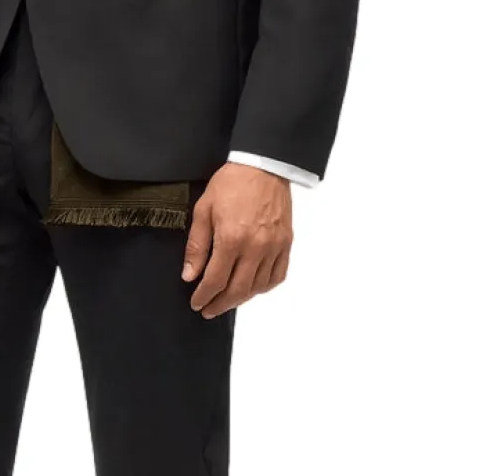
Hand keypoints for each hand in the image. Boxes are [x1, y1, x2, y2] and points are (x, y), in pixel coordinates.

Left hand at [181, 162, 292, 318]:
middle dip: (220, 304)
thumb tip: (189, 275)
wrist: (263, 165)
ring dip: (241, 299)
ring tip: (227, 300)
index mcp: (231, 239)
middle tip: (208, 310)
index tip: (196, 303)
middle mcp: (255, 248)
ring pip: (258, 287)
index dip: (203, 296)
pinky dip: (264, 287)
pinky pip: (278, 275)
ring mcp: (274, 247)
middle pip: (237, 290)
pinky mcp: (286, 243)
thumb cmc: (230, 184)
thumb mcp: (204, 210)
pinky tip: (253, 288)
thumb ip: (197, 246)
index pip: (215, 280)